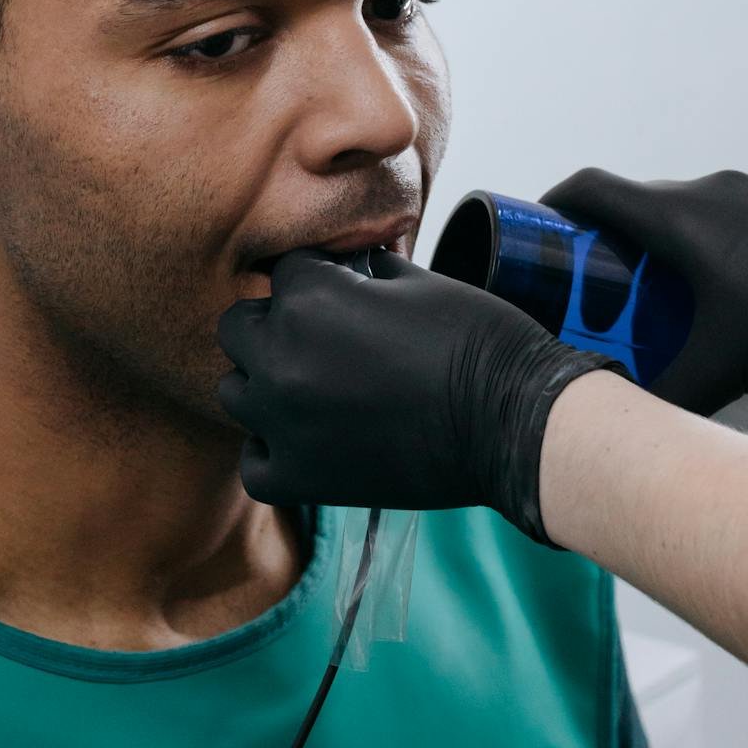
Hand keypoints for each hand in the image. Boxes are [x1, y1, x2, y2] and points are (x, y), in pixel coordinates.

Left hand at [217, 249, 621, 540]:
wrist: (513, 422)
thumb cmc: (477, 341)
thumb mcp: (418, 281)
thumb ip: (365, 273)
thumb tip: (351, 270)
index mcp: (309, 296)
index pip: (284, 271)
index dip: (317, 279)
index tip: (345, 294)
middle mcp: (281, 355)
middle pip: (239, 328)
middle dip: (275, 325)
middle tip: (322, 339)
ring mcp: (283, 420)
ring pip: (234, 391)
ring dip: (266, 385)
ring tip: (312, 389)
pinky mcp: (300, 477)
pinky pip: (253, 462)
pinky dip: (273, 451)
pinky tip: (307, 439)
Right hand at [541, 167, 747, 417]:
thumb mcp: (731, 364)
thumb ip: (674, 397)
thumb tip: (630, 431)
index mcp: (676, 217)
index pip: (590, 189)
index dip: (551, 205)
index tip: (533, 234)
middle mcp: (704, 191)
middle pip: (631, 203)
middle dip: (602, 240)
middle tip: (589, 287)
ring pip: (680, 210)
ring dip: (656, 244)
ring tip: (653, 297)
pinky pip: (721, 215)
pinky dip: (701, 243)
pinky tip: (721, 292)